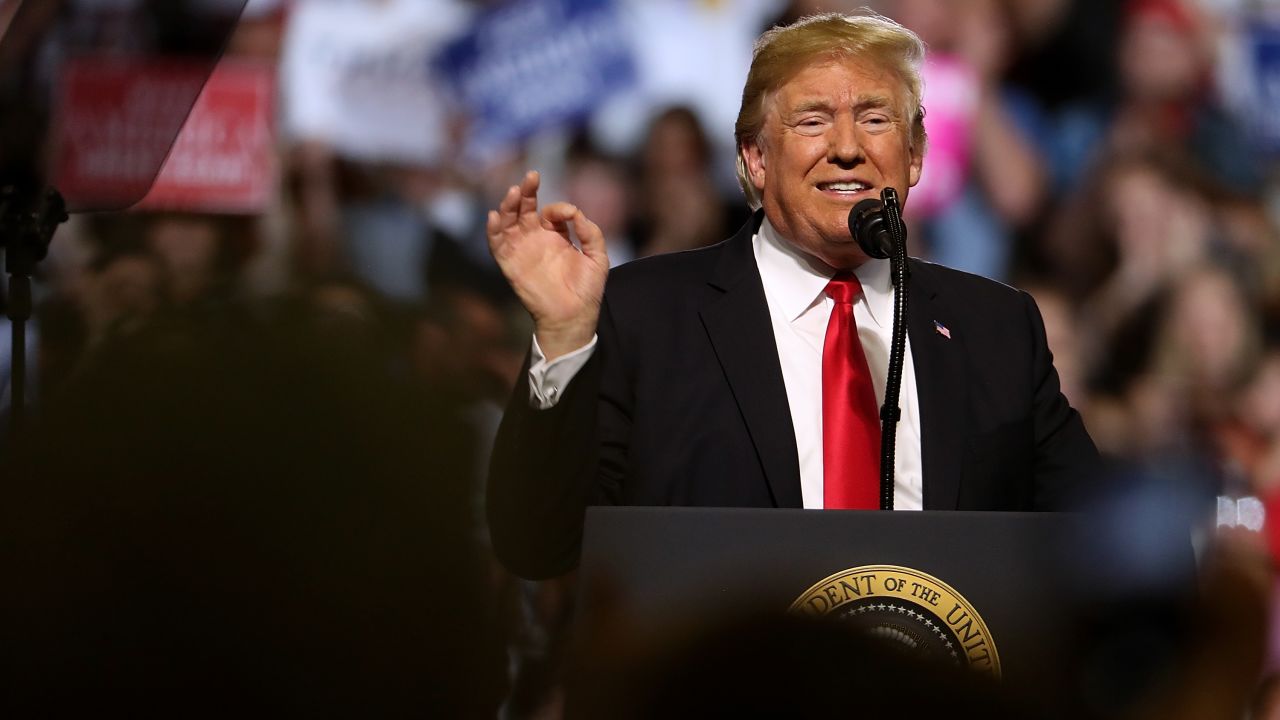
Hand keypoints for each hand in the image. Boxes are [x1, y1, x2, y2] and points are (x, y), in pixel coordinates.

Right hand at [487, 171, 608, 359]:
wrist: (573, 317)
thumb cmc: (587, 290)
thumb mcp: (597, 257)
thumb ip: (590, 233)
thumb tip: (576, 213)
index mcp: (556, 236)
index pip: (551, 212)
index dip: (558, 209)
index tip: (569, 215)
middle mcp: (536, 240)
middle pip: (525, 209)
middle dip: (526, 191)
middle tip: (532, 176)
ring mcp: (522, 250)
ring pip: (509, 221)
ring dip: (508, 205)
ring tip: (513, 192)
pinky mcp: (510, 264)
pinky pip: (496, 244)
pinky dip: (493, 230)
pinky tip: (494, 216)